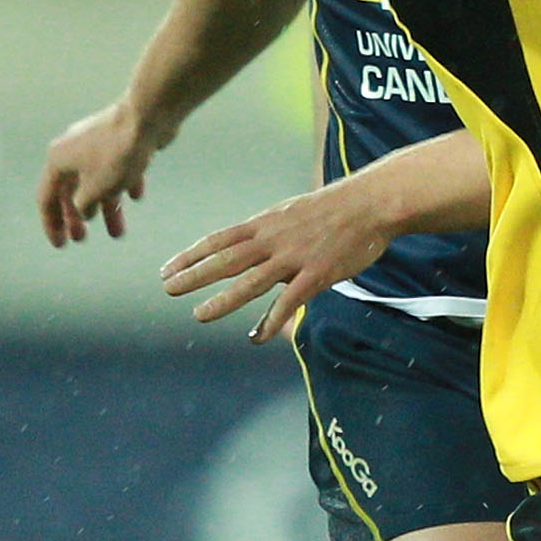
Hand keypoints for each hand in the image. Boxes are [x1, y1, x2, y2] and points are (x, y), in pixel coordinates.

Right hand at [39, 98, 157, 246]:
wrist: (147, 117)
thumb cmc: (116, 156)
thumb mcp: (95, 190)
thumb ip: (83, 206)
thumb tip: (83, 210)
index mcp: (57, 161)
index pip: (46, 199)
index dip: (52, 224)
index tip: (61, 245)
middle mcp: (71, 150)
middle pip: (71, 191)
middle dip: (78, 217)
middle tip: (83, 239)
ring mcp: (95, 143)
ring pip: (96, 182)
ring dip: (106, 208)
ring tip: (118, 232)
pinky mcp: (118, 139)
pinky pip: (116, 168)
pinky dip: (122, 184)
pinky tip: (136, 197)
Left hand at [160, 173, 398, 341]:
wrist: (372, 203)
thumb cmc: (335, 209)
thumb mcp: (293, 213)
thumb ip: (270, 234)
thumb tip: (251, 248)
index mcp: (266, 224)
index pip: (220, 240)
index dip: (191, 255)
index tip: (167, 268)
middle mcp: (274, 239)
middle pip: (227, 259)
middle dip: (194, 274)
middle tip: (168, 288)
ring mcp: (295, 257)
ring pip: (252, 281)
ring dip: (224, 299)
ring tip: (200, 314)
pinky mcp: (317, 273)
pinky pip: (289, 301)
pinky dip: (271, 320)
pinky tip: (256, 336)